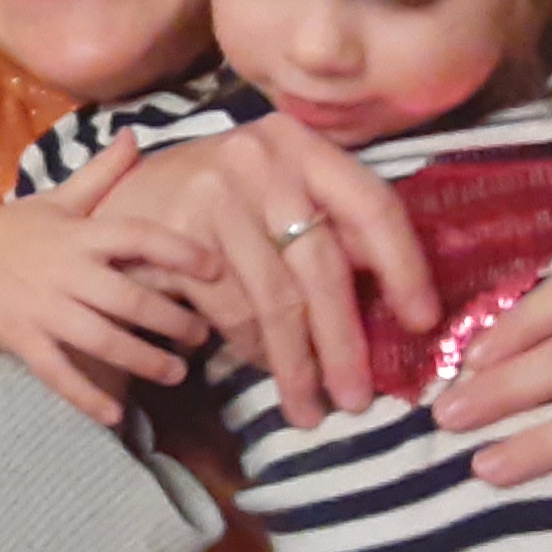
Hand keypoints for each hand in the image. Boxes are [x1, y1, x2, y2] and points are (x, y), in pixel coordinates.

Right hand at [0, 136, 221, 427]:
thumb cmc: (11, 232)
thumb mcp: (55, 200)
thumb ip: (100, 174)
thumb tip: (134, 133)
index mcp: (78, 234)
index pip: (136, 236)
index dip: (178, 250)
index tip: (214, 267)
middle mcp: (64, 271)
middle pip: (127, 298)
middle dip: (171, 319)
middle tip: (204, 336)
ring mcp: (42, 309)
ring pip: (101, 340)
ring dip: (142, 360)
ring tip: (176, 373)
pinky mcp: (23, 340)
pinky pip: (59, 373)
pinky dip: (86, 396)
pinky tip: (116, 416)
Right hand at [91, 115, 438, 426]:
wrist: (129, 191)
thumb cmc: (226, 197)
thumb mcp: (283, 189)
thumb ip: (332, 226)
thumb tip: (396, 308)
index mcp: (303, 143)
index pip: (371, 205)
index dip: (404, 267)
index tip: (422, 322)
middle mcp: (260, 160)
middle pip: (320, 264)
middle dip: (343, 341)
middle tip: (357, 399)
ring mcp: (213, 194)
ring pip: (273, 297)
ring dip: (296, 363)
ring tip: (310, 407)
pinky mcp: (174, 233)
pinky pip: (228, 307)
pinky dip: (250, 347)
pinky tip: (265, 368)